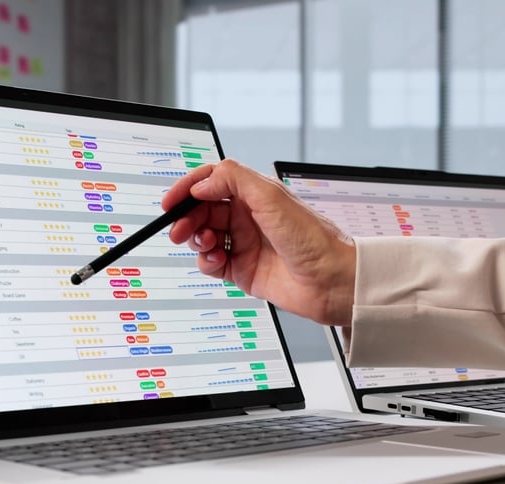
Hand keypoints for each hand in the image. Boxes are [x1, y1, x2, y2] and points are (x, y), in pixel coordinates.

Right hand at [162, 160, 356, 326]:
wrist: (332, 282)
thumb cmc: (314, 239)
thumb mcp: (271, 197)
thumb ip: (233, 180)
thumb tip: (202, 183)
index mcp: (254, 194)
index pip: (211, 182)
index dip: (188, 189)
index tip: (171, 201)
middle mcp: (247, 217)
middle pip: (202, 211)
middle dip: (187, 218)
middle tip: (180, 229)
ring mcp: (244, 243)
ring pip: (203, 236)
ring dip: (197, 240)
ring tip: (207, 245)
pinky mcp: (242, 270)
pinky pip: (211, 262)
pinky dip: (206, 261)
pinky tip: (218, 260)